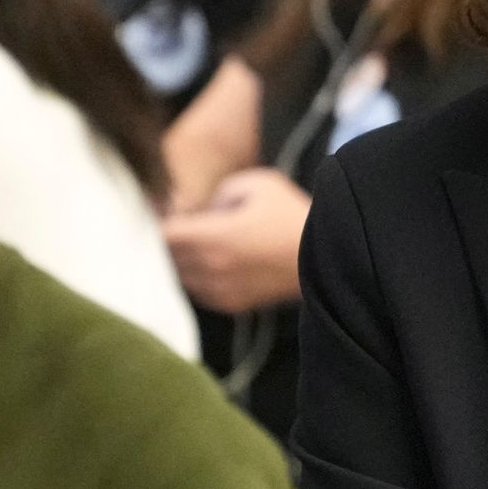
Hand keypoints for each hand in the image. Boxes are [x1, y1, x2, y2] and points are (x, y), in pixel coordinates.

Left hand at [163, 168, 311, 312]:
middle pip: (167, 257)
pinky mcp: (232, 304)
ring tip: (193, 243)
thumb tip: (201, 208)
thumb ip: (221, 191)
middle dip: (169, 240)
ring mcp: (221, 290)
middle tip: (177, 223)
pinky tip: (208, 262)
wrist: (327, 258)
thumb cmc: (292, 216)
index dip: (160, 219)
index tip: (166, 209)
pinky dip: (195, 278)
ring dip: (180, 261)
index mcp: (214, 237)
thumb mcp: (258, 184)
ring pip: (180, 277)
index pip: (164, 233)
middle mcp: (212, 268)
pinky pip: (198, 292)